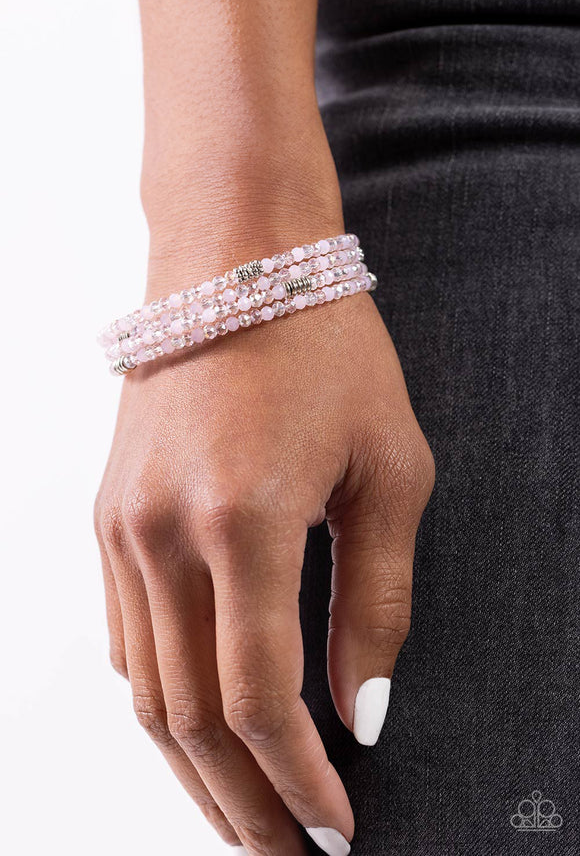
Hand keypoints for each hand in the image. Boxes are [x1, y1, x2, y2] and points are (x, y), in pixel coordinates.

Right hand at [95, 145, 433, 853]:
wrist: (235, 261)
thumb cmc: (326, 349)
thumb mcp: (387, 469)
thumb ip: (376, 601)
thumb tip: (362, 713)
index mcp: (242, 519)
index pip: (261, 699)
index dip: (301, 782)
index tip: (337, 831)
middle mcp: (160, 534)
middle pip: (191, 718)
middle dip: (246, 804)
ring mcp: (120, 528)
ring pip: (146, 693)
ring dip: (197, 769)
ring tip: (247, 816)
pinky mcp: (107, 518)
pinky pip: (126, 639)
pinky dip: (162, 702)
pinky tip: (199, 730)